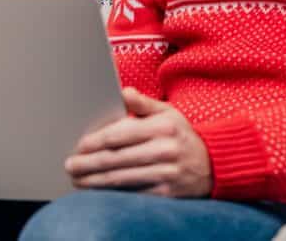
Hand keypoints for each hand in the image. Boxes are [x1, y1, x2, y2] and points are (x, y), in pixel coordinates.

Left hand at [65, 87, 211, 197]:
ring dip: (95, 181)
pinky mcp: (167, 194)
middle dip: (89, 164)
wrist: (215, 164)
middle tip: (70, 165)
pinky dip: (114, 193)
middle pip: (116, 159)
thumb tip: (123, 91)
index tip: (79, 146)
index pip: (120, 135)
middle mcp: (165, 150)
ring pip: (122, 179)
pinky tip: (99, 191)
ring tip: (78, 180)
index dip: (96, 141)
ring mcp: (166, 174)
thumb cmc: (183, 135)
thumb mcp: (168, 112)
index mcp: (162, 127)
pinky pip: (134, 193)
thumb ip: (143, 103)